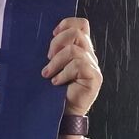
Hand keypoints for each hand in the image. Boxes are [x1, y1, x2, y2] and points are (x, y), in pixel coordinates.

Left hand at [44, 18, 101, 138]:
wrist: (62, 114)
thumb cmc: (53, 91)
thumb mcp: (51, 66)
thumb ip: (54, 51)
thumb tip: (44, 36)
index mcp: (80, 49)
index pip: (82, 25)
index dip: (67, 24)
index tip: (52, 34)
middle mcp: (89, 56)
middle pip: (77, 33)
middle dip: (58, 42)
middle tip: (48, 57)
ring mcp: (93, 66)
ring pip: (75, 50)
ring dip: (57, 61)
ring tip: (48, 73)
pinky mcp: (94, 77)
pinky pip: (78, 65)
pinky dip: (64, 73)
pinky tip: (56, 82)